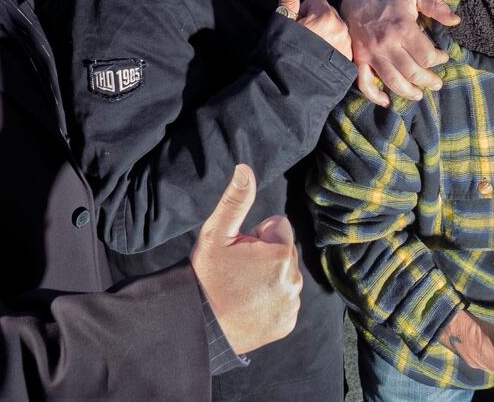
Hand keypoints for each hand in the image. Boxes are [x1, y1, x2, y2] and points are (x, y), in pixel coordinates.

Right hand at [190, 165, 302, 355]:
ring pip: (285, 275)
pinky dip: (271, 300)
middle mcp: (294, 279)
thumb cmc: (206, 276)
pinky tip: (250, 305)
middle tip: (238, 271)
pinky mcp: (288, 322)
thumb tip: (245, 169)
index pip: (279, 226)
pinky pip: (285, 300)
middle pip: (284, 251)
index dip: (257, 235)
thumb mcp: (216, 234)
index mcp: (281, 253)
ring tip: (242, 289)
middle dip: (265, 255)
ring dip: (269, 277)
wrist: (199, 325)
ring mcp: (292, 303)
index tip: (240, 251)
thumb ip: (236, 200)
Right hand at [276, 0, 352, 60]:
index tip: (296, 25)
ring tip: (311, 50)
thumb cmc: (283, 53)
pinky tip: (319, 59)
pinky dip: (332, 49)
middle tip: (303, 38)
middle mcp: (341, 28)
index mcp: (325, 16)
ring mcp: (346, 45)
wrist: (290, 87)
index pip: (316, 0)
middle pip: (328, 13)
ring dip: (326, 35)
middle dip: (316, 21)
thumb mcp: (282, 24)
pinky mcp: (348, 61)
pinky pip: (342, 45)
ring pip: (336, 29)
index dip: (303, 10)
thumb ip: (287, 0)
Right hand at [339, 0, 458, 106]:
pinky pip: (365, 83)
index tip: (443, 57)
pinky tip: (386, 101)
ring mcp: (371, 54)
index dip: (439, 60)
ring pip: (393, 82)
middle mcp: (387, 44)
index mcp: (403, 28)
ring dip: (409, 92)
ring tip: (419, 94)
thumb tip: (456, 21)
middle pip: (412, 73)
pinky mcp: (359, 59)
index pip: (427, 56)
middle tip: (437, 83)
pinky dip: (375, 96)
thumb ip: (436, 6)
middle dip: (429, 80)